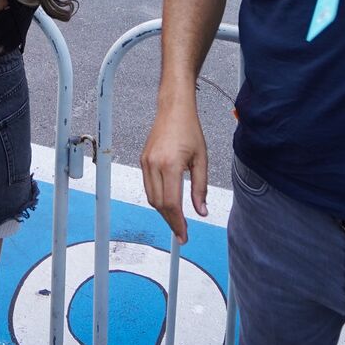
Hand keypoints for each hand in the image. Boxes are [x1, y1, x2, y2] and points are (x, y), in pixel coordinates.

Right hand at [140, 101, 208, 243]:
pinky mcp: (143, 160)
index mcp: (170, 165)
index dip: (177, 222)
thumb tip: (201, 211)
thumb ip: (201, 188)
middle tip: (182, 232)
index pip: (171, 203)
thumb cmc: (189, 130)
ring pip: (151, 197)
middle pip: (159, 204)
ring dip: (163, 211)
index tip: (184, 235)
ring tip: (176, 220)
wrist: (173, 109)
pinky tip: (168, 203)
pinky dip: (157, 198)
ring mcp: (146, 163)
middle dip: (170, 220)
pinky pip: (148, 186)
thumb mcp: (201, 159)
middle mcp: (154, 165)